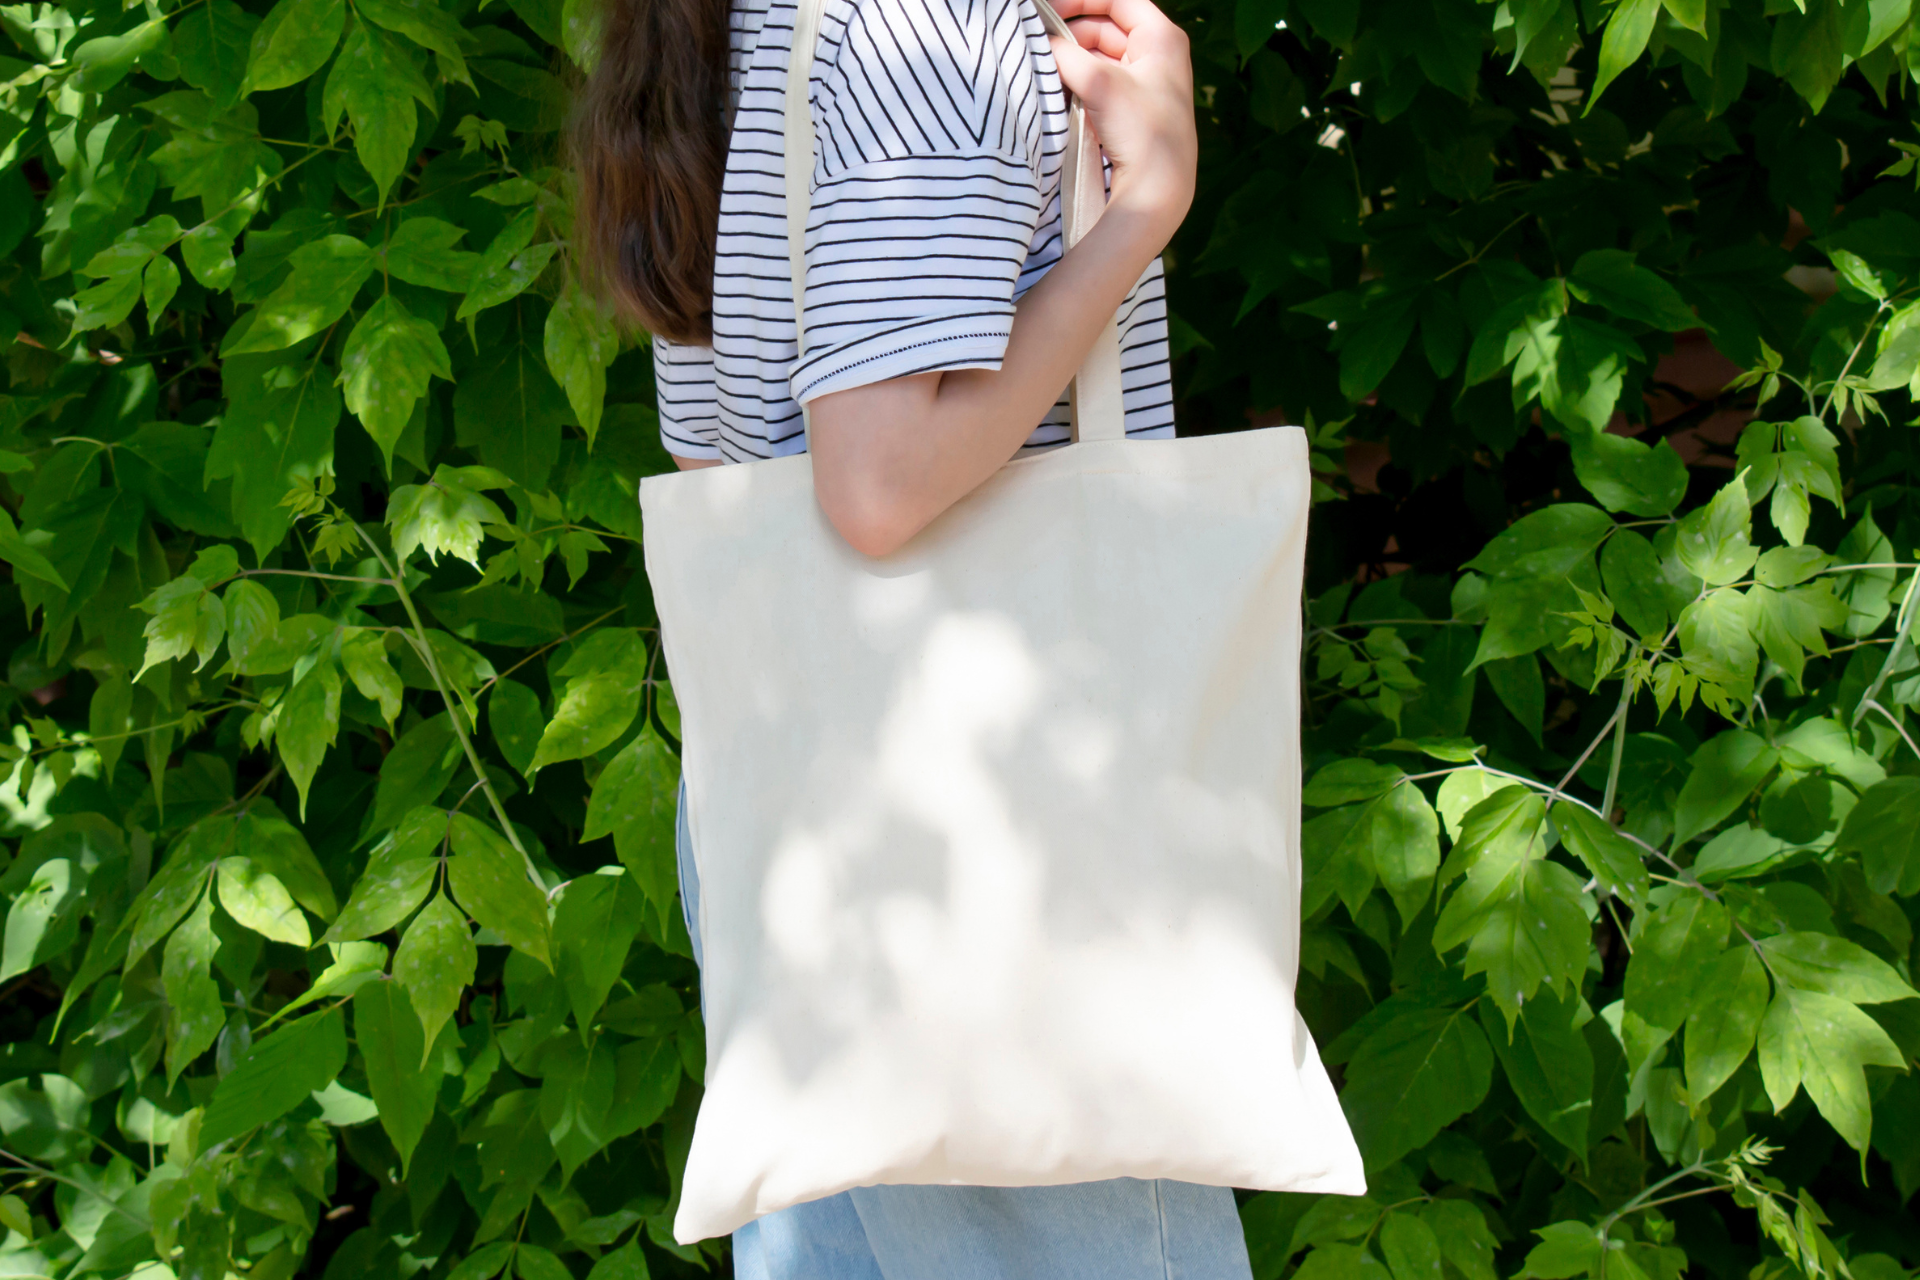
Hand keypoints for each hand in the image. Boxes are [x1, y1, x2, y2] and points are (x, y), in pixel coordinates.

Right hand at [1046, 0, 1196, 234]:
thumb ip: (1065, 55)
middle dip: (1071, 34)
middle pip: (1105, 27)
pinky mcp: (1132, 109)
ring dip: (1072, 60)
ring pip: (1100, 56)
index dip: (1080, 0)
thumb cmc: (1141, 130)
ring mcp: (1145, 83)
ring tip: (1046, 67)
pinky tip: (1060, 88)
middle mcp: (1158, 55)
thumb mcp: (1100, 83)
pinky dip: (1079, 81)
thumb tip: (1041, 43)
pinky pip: (1100, 82)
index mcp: (1162, 37)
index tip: (1047, 10)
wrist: (1158, 190)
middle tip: (1040, 43)